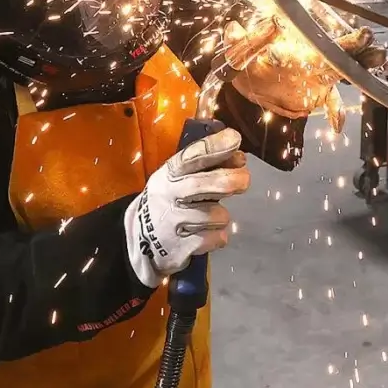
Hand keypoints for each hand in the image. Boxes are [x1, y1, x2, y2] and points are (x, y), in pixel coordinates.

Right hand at [124, 127, 249, 287]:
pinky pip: (211, 239)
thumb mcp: (183, 178)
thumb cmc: (174, 201)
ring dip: (221, 216)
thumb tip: (239, 159)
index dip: (214, 147)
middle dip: (227, 180)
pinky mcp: (178, 248)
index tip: (235, 139)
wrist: (142, 240)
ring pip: (211, 216)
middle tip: (245, 180)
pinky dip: (218, 236)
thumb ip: (210, 167)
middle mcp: (167, 195)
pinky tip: (210, 234)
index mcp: (170, 173)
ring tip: (215, 217)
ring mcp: (170, 222)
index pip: (191, 157)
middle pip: (198, 185)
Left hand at [224, 19, 384, 121]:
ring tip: (377, 63)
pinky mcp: (316, 95)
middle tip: (375, 49)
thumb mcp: (239, 50)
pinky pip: (331, 103)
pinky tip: (337, 124)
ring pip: (343, 72)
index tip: (361, 36)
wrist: (249, 83)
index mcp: (298, 46)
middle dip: (358, 50)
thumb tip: (233, 28)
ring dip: (360, 69)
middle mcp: (313, 59)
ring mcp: (317, 77)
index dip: (342, 40)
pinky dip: (335, 113)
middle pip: (340, 54)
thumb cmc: (247, 61)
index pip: (322, 41)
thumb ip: (239, 40)